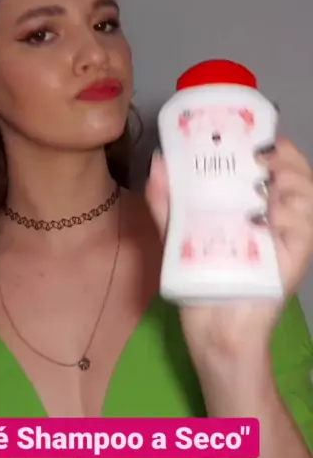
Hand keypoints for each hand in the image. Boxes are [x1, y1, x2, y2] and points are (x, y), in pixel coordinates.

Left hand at [146, 137, 312, 368]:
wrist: (213, 327)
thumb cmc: (200, 280)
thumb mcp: (178, 234)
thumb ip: (167, 200)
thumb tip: (159, 160)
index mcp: (252, 205)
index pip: (267, 164)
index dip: (262, 141)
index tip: (243, 129)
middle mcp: (276, 215)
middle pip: (291, 169)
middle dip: (277, 151)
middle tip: (254, 150)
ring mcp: (289, 233)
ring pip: (304, 188)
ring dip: (288, 171)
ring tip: (264, 169)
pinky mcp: (297, 253)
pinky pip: (305, 219)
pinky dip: (292, 205)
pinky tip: (270, 203)